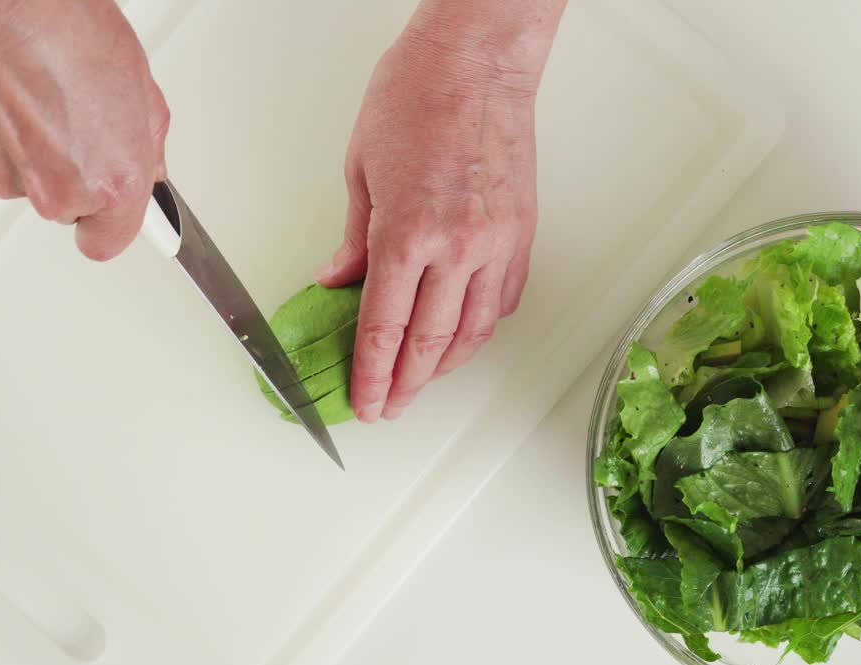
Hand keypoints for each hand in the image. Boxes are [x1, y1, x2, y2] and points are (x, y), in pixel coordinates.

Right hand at [0, 0, 168, 260]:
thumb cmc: (56, 27)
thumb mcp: (136, 82)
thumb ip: (144, 140)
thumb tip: (145, 162)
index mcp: (114, 179)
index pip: (110, 241)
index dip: (112, 219)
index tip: (115, 210)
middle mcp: (61, 191)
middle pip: (71, 208)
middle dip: (77, 174)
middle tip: (76, 122)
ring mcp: (12, 180)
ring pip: (33, 185)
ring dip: (38, 155)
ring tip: (41, 99)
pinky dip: (3, 140)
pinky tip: (10, 100)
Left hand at [317, 1, 564, 422]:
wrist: (477, 61)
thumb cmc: (415, 97)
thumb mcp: (360, 168)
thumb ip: (354, 238)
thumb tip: (339, 281)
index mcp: (407, 233)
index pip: (383, 330)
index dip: (371, 377)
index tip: (364, 403)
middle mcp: (457, 247)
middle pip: (428, 343)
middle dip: (405, 385)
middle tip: (389, 407)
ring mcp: (496, 243)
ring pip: (473, 331)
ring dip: (445, 366)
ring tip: (422, 382)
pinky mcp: (522, 234)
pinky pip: (502, 300)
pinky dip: (481, 328)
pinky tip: (463, 337)